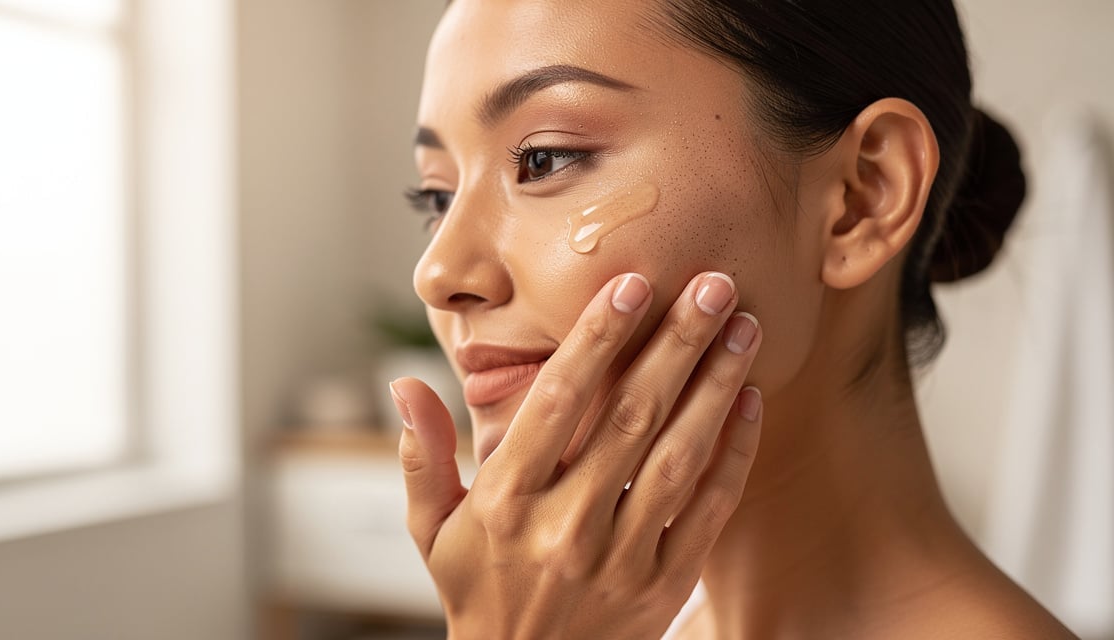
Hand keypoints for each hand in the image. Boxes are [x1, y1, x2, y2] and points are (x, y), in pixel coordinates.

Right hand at [391, 272, 762, 639]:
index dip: (595, 339)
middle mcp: (564, 523)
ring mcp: (619, 556)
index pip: (556, 402)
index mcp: (505, 500)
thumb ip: (422, 455)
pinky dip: (732, 455)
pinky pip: (706, 511)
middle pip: (629, 417)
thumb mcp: (431, 530)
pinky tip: (752, 402)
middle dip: (675, 344)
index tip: (631, 283)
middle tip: (713, 283)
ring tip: (745, 328)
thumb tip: (403, 385)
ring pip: (677, 457)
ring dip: (716, 387)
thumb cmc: (476, 592)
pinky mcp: (663, 585)